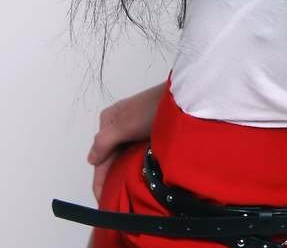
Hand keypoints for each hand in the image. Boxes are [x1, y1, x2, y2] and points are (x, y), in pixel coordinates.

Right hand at [87, 81, 165, 202]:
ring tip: (126, 195)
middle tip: (115, 202)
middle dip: (110, 178)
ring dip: (122, 172)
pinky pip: (133, 150)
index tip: (104, 202)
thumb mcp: (125, 125)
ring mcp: (132, 126)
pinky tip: (138, 176)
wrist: (182, 96)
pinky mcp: (146, 129)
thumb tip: (91, 161)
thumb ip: (105, 142)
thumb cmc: (151, 109)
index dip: (100, 180)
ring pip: (121, 154)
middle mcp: (117, 123)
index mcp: (107, 120)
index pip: (99, 156)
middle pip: (110, 156)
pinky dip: (133, 163)